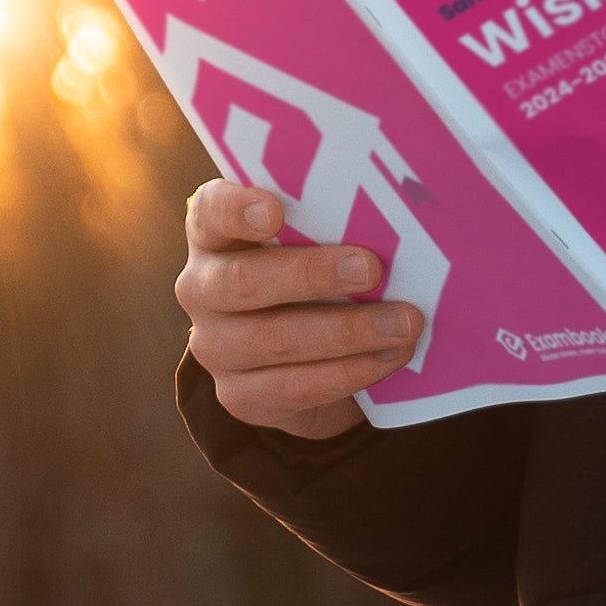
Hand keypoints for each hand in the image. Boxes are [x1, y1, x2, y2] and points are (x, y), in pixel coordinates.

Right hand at [178, 173, 423, 433]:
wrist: (306, 358)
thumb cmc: (315, 277)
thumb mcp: (315, 242)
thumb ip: (330, 224)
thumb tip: (394, 216)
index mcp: (214, 234)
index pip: (210, 211)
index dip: (236, 210)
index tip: (275, 212)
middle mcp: (201, 288)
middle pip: (243, 282)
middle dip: (312, 276)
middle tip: (372, 270)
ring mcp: (214, 346)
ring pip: (274, 340)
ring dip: (348, 332)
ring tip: (404, 324)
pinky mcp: (240, 395)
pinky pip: (294, 387)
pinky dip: (349, 372)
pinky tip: (389, 358)